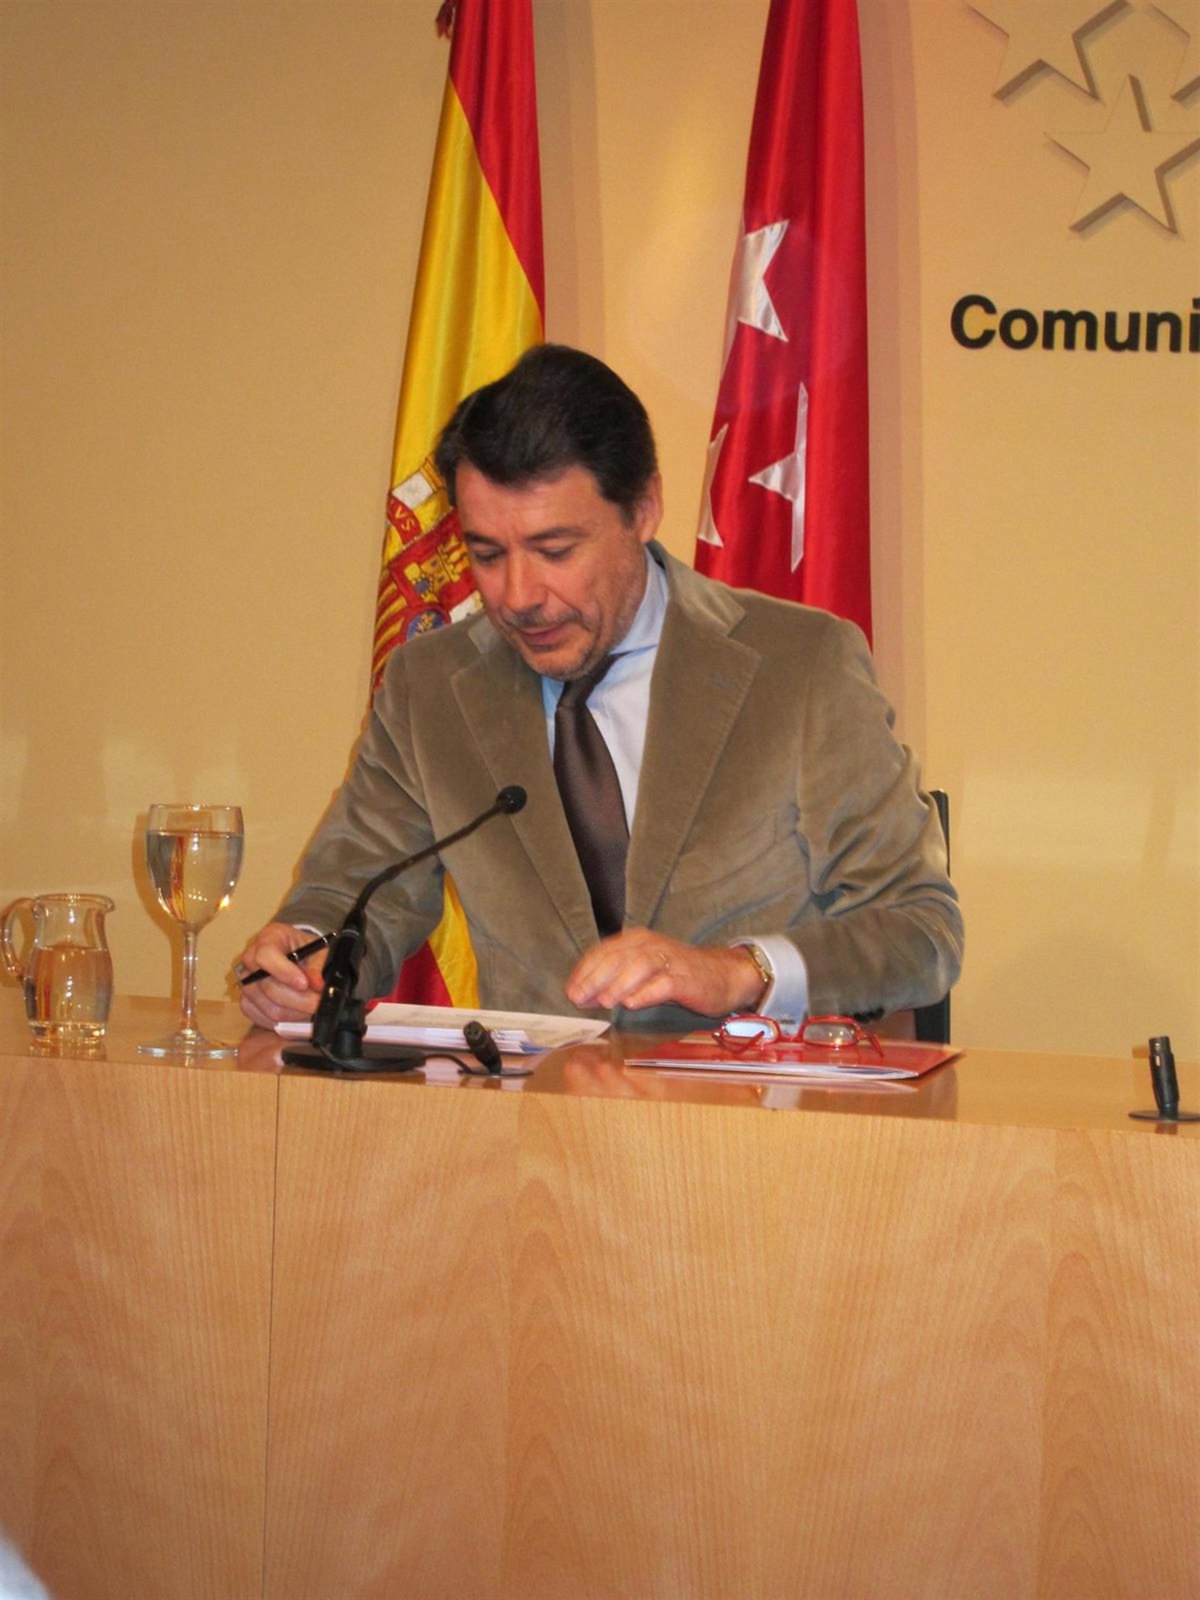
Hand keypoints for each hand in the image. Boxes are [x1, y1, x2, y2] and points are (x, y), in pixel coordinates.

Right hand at [237, 922, 326, 1029]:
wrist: (297, 956)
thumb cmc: (305, 950)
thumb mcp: (318, 950)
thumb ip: (317, 965)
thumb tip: (317, 983)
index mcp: (268, 938)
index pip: (265, 955)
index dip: (284, 972)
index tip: (304, 984)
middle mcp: (251, 959)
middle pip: (268, 986)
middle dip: (298, 999)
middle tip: (318, 1003)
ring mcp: (246, 982)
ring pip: (268, 1007)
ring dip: (294, 1012)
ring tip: (311, 1007)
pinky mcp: (247, 1001)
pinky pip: (263, 1018)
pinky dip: (284, 1021)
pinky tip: (298, 1014)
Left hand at [564, 928, 764, 1016]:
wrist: (721, 975)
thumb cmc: (676, 975)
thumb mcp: (642, 970)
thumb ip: (615, 978)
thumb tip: (583, 995)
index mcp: (636, 941)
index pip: (603, 952)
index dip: (584, 971)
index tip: (570, 992)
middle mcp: (651, 945)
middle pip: (618, 958)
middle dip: (595, 978)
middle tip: (578, 998)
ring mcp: (669, 961)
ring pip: (639, 966)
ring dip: (619, 984)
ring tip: (604, 1001)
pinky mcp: (685, 978)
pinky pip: (664, 984)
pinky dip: (646, 993)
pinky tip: (633, 1004)